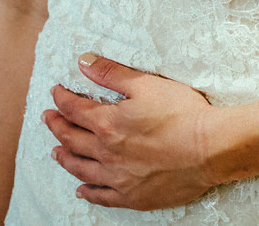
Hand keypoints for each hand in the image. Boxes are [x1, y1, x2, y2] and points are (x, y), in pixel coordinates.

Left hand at [43, 53, 218, 209]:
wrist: (210, 149)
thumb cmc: (182, 113)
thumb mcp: (146, 84)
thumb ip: (112, 73)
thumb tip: (83, 62)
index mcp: (108, 124)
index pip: (75, 109)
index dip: (62, 99)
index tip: (55, 92)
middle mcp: (106, 153)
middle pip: (72, 139)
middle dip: (57, 126)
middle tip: (48, 119)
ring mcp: (118, 178)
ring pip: (81, 169)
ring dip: (65, 158)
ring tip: (56, 152)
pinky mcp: (132, 196)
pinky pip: (102, 196)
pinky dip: (88, 193)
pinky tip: (81, 190)